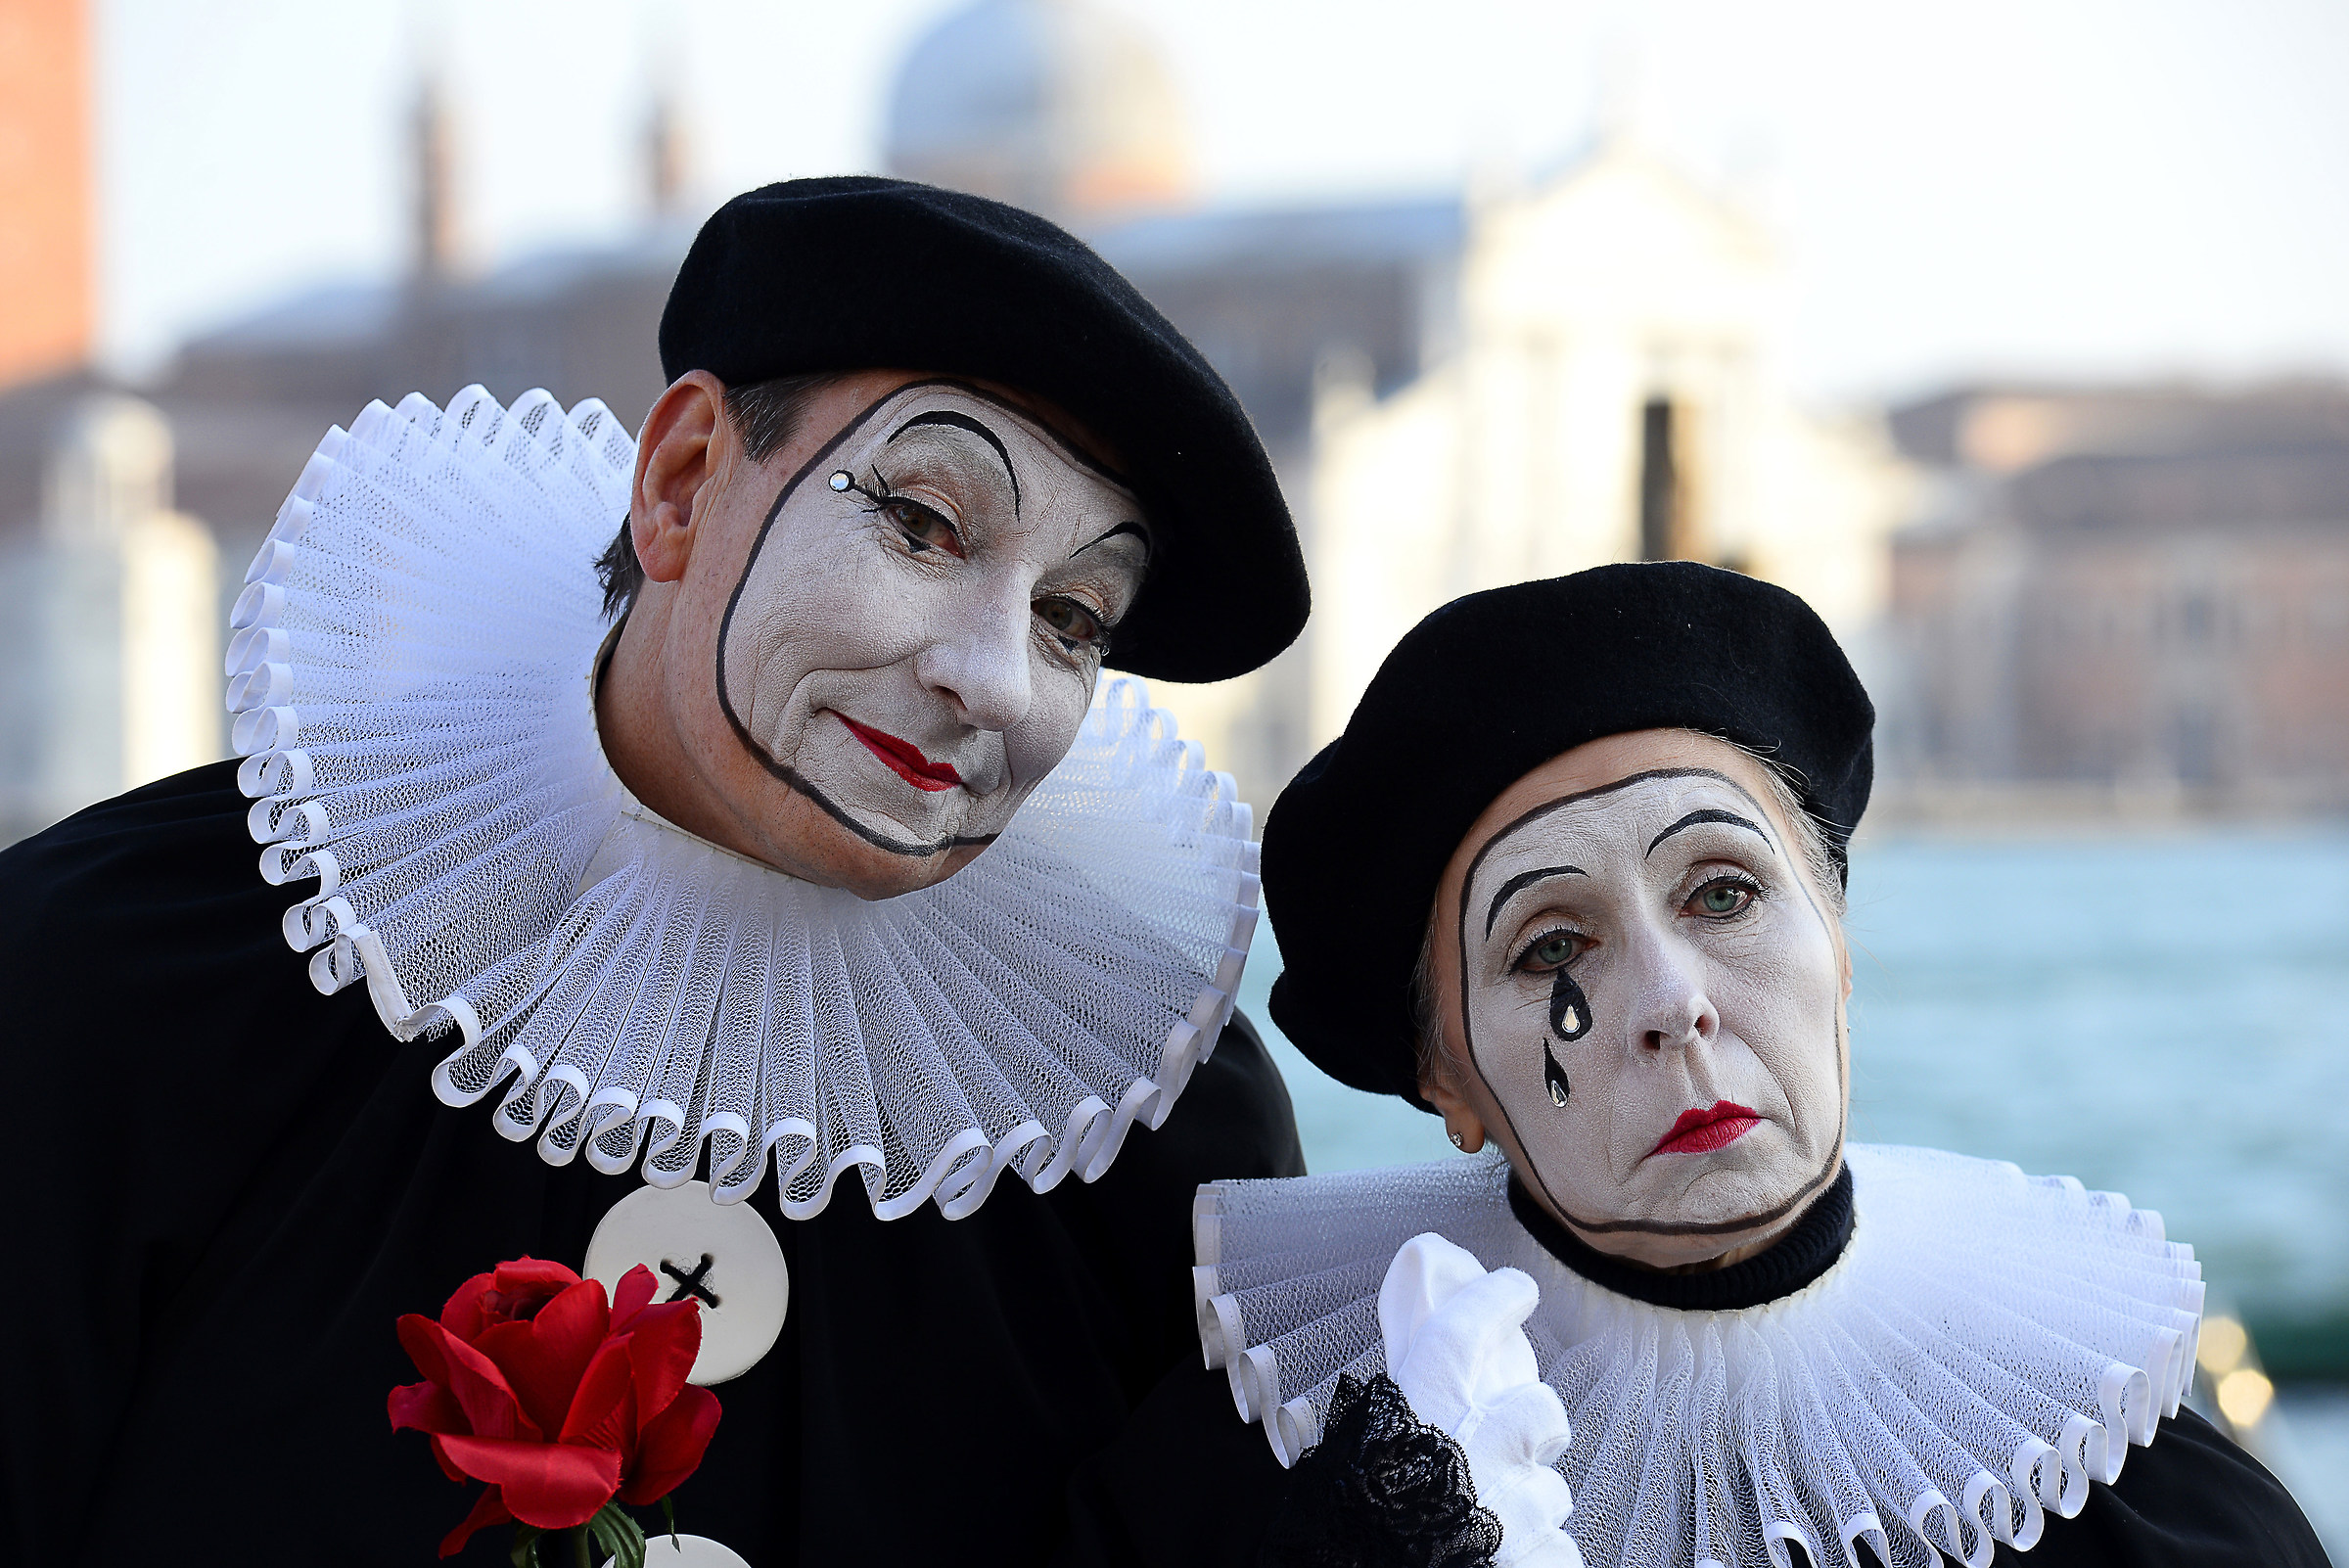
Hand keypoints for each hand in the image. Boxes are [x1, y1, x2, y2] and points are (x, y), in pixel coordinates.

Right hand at [1379, 1234, 1581, 1567]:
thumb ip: (1396, 1393)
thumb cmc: (1358, 1530)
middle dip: (1533, 1427)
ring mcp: (1512, 1514)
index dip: (1492, 1300)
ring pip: (1552, 1490)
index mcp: (1416, 1421)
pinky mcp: (1544, 1564)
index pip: (1463, 1332)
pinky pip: (1557, 1553)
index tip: (1518, 1287)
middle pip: (1538, 1412)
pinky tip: (1499, 1564)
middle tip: (1512, 1442)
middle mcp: (1471, 1456)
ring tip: (1487, 1527)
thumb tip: (1415, 1293)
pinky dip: (1536, 1561)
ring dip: (1530, 1505)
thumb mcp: (1357, 1453)